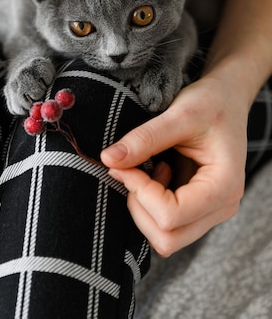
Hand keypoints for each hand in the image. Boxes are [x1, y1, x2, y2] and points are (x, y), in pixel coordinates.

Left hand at [101, 75, 247, 255]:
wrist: (227, 98)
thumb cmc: (211, 102)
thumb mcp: (180, 113)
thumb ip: (145, 138)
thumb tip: (108, 159)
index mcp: (224, 186)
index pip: (171, 215)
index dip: (140, 191)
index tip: (123, 163)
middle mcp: (222, 207)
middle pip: (167, 237)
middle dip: (139, 205)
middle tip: (132, 168)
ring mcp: (211, 212)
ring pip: (165, 238)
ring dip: (144, 206)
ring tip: (151, 168)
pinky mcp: (198, 209)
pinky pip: (166, 225)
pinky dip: (150, 204)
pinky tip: (157, 172)